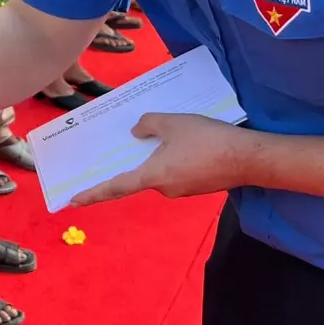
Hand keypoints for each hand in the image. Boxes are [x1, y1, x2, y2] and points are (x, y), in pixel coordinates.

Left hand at [68, 113, 260, 207]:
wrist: (249, 157)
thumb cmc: (207, 139)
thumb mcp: (172, 123)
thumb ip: (148, 124)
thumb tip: (137, 132)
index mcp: (154, 176)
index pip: (117, 186)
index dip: (93, 193)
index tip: (73, 201)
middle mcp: (165, 189)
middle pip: (140, 175)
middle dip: (132, 162)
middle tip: (123, 144)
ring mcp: (183, 190)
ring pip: (160, 172)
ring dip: (156, 157)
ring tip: (161, 134)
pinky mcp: (198, 186)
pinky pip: (176, 172)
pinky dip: (171, 159)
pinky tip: (182, 143)